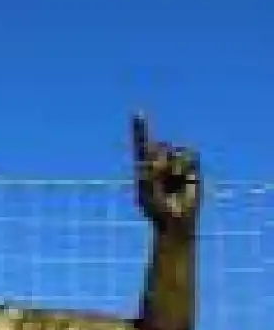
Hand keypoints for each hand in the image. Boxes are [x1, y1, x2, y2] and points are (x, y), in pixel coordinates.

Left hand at [133, 113, 200, 229]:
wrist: (175, 218)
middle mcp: (160, 161)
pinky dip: (184, 166)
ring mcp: (176, 162)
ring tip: (172, 180)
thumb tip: (155, 155)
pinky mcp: (192, 166)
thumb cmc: (157, 208)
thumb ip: (149, 172)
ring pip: (175, 150)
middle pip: (160, 145)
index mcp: (145, 166)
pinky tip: (183, 179)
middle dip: (159, 159)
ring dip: (172, 165)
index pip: (142, 143)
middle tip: (158, 175)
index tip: (137, 111)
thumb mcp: (148, 191)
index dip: (140, 128)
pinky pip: (189, 155)